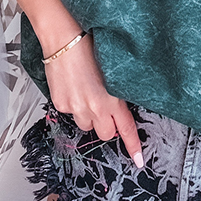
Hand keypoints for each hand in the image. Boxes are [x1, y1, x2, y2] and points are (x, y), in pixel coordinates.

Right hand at [44, 32, 143, 168]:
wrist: (65, 39)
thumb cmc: (90, 47)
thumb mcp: (112, 72)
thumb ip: (115, 93)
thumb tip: (116, 105)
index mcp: (112, 99)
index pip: (126, 128)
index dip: (133, 146)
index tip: (139, 160)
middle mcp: (94, 107)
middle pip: (106, 134)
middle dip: (107, 126)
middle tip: (104, 109)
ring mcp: (76, 107)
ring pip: (86, 125)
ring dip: (89, 116)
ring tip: (87, 93)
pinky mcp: (61, 104)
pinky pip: (70, 113)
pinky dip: (73, 105)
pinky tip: (74, 88)